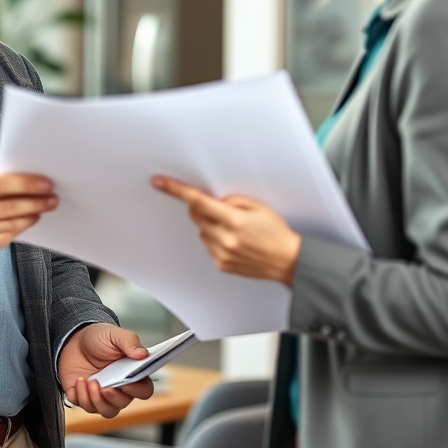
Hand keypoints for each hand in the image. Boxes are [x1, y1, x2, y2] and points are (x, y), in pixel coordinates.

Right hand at [0, 173, 56, 267]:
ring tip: (47, 206)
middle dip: (35, 201)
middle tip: (53, 197)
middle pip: (8, 205)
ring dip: (33, 213)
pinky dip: (24, 226)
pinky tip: (33, 219)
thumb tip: (33, 181)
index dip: (25, 183)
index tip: (46, 183)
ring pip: (11, 222)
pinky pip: (8, 236)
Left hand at [59, 323, 153, 416]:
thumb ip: (130, 342)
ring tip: (89, 381)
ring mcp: (102, 395)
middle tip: (103, 385)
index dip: (137, 390)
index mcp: (131, 373)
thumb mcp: (114, 335)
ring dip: (96, 399)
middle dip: (113, 397)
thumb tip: (143, 354)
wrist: (75, 341)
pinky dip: (80, 396)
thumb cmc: (98, 338)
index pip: (144, 390)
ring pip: (106, 411)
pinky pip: (86, 407)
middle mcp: (119, 388)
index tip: (125, 383)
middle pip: (123, 403)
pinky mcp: (85, 398)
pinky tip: (79, 380)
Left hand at [151, 176, 301, 285]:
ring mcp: (222, 254)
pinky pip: (208, 245)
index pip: (198, 201)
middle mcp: (226, 239)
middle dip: (202, 208)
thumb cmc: (276, 232)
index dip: (177, 190)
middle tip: (220, 209)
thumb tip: (212, 199)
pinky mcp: (221, 265)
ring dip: (210, 225)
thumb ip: (233, 200)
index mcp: (235, 221)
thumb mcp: (258, 206)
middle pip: (196, 216)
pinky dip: (215, 239)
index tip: (160, 182)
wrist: (287, 261)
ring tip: (235, 229)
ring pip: (201, 231)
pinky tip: (235, 242)